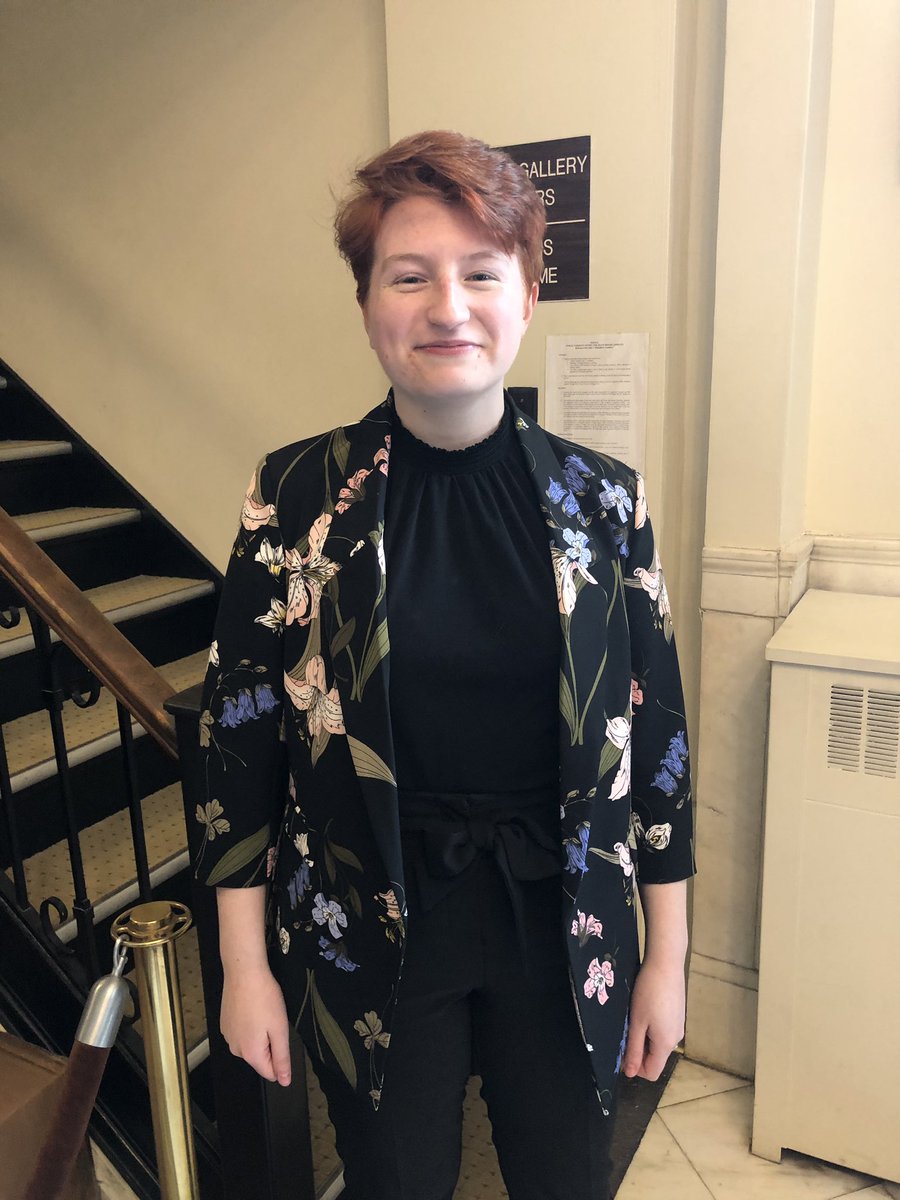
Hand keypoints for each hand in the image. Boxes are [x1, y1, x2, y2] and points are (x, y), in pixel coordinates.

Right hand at [220, 964, 291, 1085]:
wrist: (243, 972)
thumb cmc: (264, 998)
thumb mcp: (280, 1029)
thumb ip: (282, 1058)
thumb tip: (284, 1082)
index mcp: (250, 1054)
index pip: (270, 1073)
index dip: (281, 1058)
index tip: (282, 1036)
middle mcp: (236, 1049)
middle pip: (260, 1058)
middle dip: (270, 1043)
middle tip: (273, 1020)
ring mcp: (228, 1036)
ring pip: (251, 1044)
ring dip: (260, 1033)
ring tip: (262, 1011)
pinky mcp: (225, 1024)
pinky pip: (242, 1032)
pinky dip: (249, 1024)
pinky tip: (252, 1008)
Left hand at [621, 955, 684, 1080]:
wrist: (667, 963)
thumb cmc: (649, 992)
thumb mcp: (637, 1022)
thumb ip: (633, 1049)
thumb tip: (630, 1073)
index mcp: (666, 1044)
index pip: (652, 1072)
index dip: (635, 1067)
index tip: (623, 1049)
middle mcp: (676, 1039)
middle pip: (656, 1058)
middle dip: (638, 1051)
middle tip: (626, 1029)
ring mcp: (679, 1026)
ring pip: (659, 1043)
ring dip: (644, 1037)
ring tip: (635, 1016)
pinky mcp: (678, 1014)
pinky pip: (664, 1031)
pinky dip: (652, 1027)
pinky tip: (645, 1008)